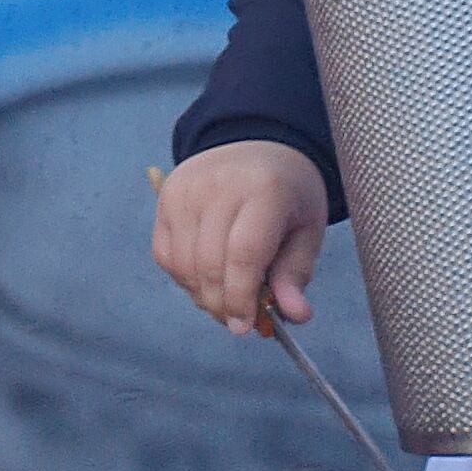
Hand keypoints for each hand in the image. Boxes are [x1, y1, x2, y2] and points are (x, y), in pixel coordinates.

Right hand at [151, 140, 328, 337]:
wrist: (258, 144)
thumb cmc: (288, 195)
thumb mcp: (306, 231)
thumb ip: (296, 275)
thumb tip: (295, 316)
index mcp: (264, 189)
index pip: (244, 253)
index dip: (242, 296)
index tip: (246, 326)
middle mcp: (219, 185)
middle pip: (209, 263)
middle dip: (222, 304)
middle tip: (239, 323)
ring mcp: (186, 190)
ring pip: (183, 265)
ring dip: (202, 296)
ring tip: (226, 300)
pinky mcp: (166, 198)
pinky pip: (165, 256)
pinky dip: (185, 278)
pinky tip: (206, 277)